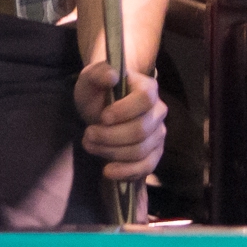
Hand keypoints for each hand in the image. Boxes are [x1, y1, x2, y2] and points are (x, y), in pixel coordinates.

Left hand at [74, 61, 166, 183]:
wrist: (101, 109)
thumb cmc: (98, 92)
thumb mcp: (90, 80)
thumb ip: (98, 74)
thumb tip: (111, 76)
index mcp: (148, 88)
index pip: (145, 99)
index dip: (124, 110)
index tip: (102, 117)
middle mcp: (158, 111)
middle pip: (141, 130)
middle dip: (111, 136)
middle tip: (88, 134)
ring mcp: (158, 134)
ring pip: (140, 151)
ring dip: (112, 152)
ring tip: (90, 145)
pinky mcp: (154, 154)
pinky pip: (146, 167)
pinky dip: (127, 172)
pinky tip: (107, 171)